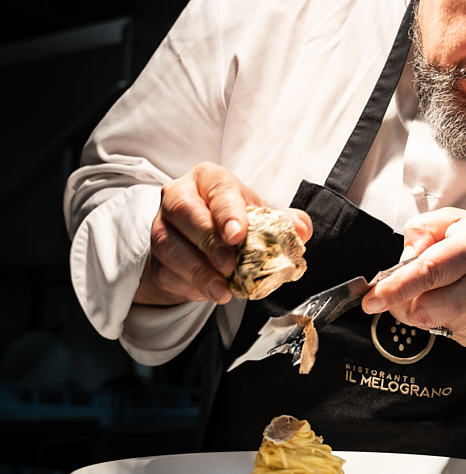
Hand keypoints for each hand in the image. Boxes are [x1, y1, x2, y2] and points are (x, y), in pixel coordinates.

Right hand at [134, 162, 312, 306]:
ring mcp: (162, 226)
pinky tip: (208, 293)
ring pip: (168, 245)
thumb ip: (282, 222)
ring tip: (221, 290)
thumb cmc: (232, 221)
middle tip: (229, 265)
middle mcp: (179, 196)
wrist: (204, 242)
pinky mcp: (156, 257)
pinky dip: (188, 286)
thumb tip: (301, 228)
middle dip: (208, 240)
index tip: (239, 235)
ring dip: (197, 271)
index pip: (217, 188)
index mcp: (209, 179)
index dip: (228, 211)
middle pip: (183, 212)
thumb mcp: (259, 217)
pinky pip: (165, 272)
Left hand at [362, 207, 465, 400]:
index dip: (396, 286)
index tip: (372, 298)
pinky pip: (440, 332)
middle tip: (400, 290)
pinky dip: (437, 318)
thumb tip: (403, 256)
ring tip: (439, 290)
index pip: (429, 271)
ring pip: (428, 322)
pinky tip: (456, 303)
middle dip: (402, 302)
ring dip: (419, 308)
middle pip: (424, 308)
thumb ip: (424, 228)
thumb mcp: (459, 220)